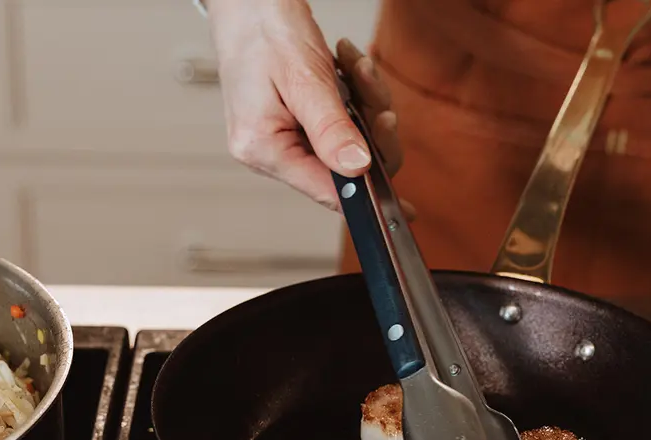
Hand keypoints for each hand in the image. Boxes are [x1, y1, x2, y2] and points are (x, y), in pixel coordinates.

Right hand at [207, 0, 406, 212]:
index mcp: (262, 149)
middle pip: (343, 167)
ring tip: (356, 66)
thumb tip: (356, 169)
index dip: (366, 196)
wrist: (247, 0)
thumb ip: (331, 129)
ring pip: (349, 139)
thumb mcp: (303, 80)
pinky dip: (354, 91)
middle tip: (378, 100)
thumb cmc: (261, 30)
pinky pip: (342, 119)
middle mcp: (271, 149)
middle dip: (371, 129)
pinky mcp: (297, 118)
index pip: (324, 190)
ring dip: (365, 101)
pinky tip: (347, 63)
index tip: (403, 208)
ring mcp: (284, 134)